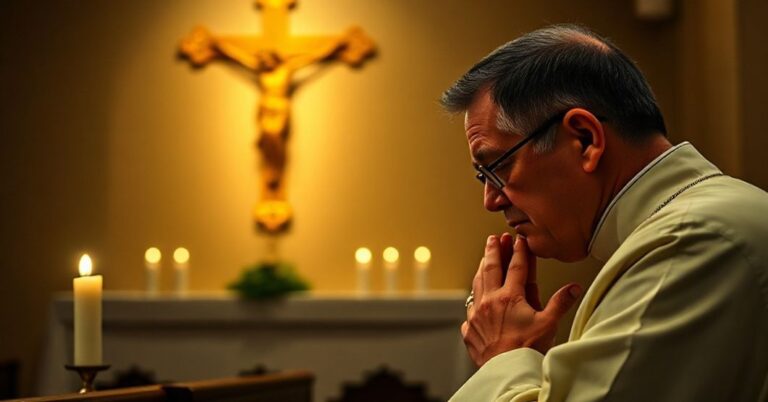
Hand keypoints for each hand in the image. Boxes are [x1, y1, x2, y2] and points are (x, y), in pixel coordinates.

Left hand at [461, 233, 581, 366]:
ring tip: (484, 258)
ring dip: (482, 268)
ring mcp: (478, 312)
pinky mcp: (470, 326)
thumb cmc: (527, 349)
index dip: (518, 251)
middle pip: (491, 268)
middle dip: (494, 251)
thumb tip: (574, 287)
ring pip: (478, 283)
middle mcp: (491, 300)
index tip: (518, 239)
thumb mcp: (549, 324)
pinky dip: (474, 296)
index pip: (515, 267)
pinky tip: (476, 294)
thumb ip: (560, 303)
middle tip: (494, 238)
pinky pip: (470, 305)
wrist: (507, 370)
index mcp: (510, 297)